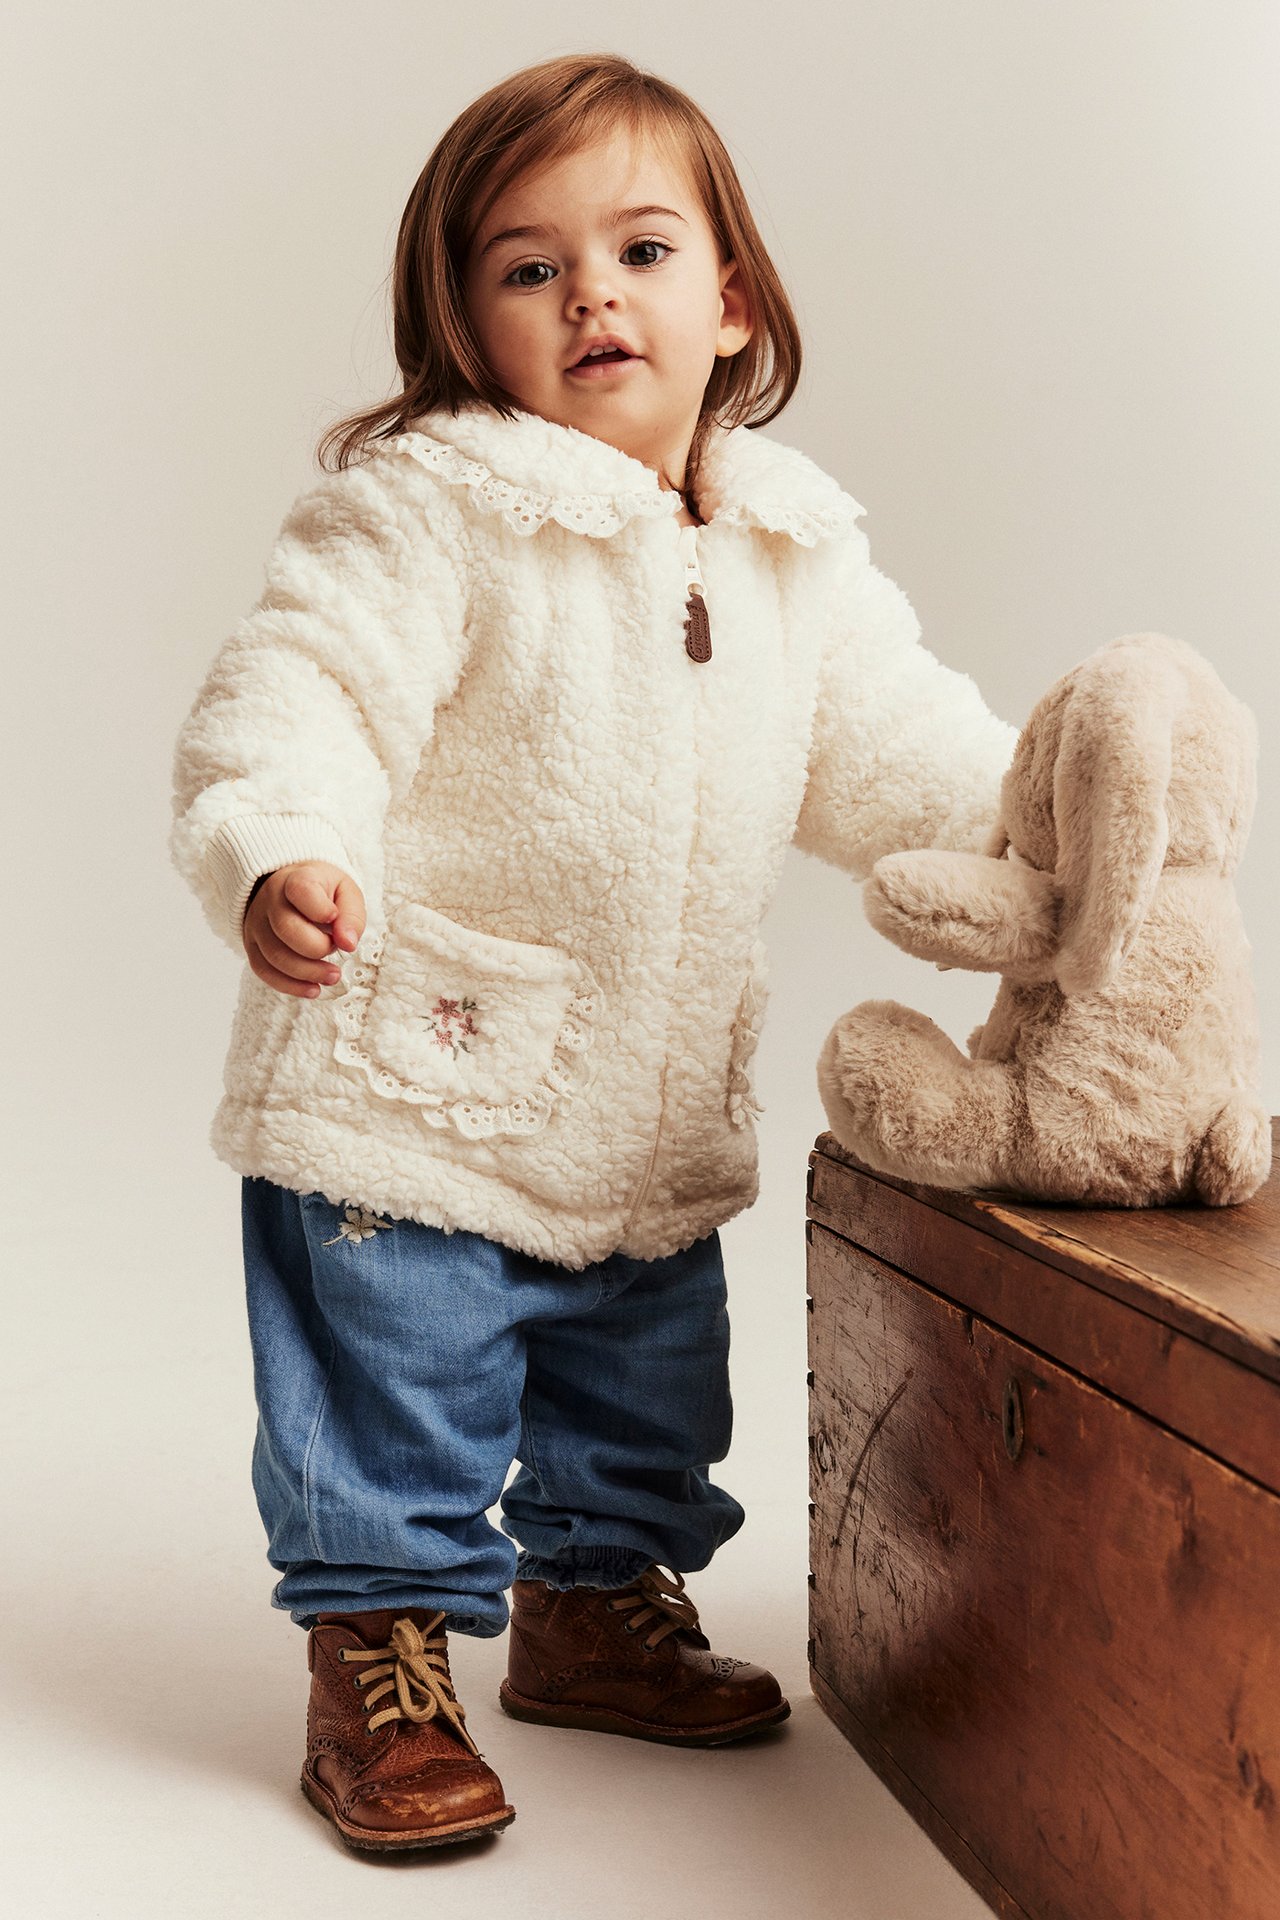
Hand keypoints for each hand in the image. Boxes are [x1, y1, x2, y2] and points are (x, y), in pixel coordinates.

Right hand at [242, 861, 365, 997]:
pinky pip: (264, 971)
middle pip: (286, 929)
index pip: (301, 890)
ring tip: (332, 976)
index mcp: (295, 879)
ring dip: (308, 973)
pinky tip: (312, 989)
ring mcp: (257, 924)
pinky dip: (290, 986)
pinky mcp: (252, 946)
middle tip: (337, 953)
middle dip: (318, 948)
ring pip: (275, 955)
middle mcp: (270, 900)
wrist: (290, 890)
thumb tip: (348, 943)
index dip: (320, 910)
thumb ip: (351, 915)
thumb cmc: (324, 893)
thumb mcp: (345, 893)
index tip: (335, 918)